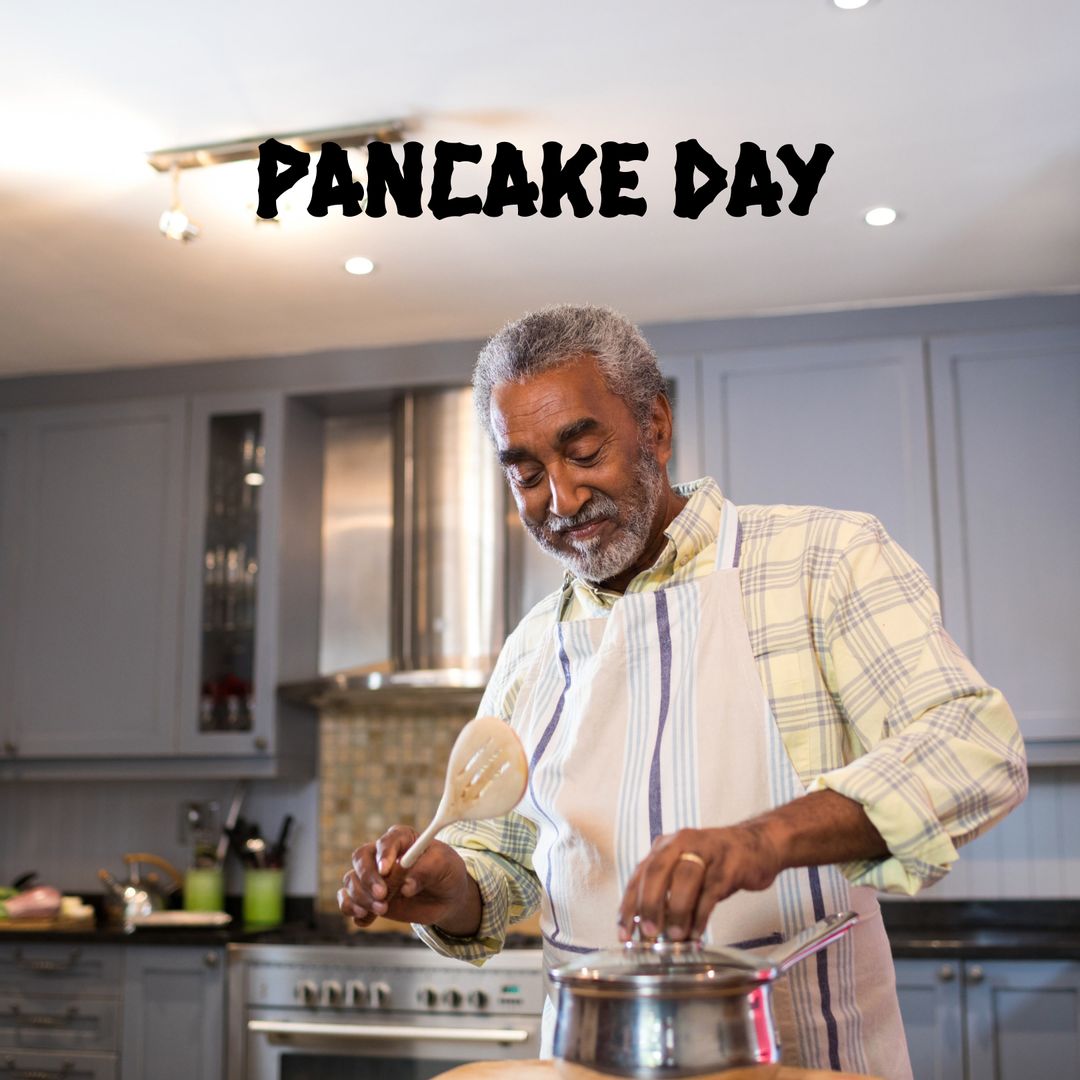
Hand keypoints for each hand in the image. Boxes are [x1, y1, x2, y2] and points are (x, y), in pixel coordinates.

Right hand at [338, 825, 480, 933]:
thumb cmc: (446, 872)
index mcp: (402, 838)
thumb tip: (406, 886)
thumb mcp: (445, 866)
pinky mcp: (367, 896)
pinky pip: (347, 899)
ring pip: (351, 880)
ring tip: (382, 909)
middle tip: (382, 895)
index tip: (386, 870)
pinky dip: (350, 909)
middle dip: (368, 878)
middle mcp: (381, 854)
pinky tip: (365, 919)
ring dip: (361, 897)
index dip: (384, 854)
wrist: (445, 896)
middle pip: (360, 858)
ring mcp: (372, 876)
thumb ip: (427, 871)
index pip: (386, 841)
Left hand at [617, 825, 781, 942]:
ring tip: (675, 936)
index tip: (624, 933)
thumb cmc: (715, 863)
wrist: (756, 845)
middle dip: (649, 904)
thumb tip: (650, 930)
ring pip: (685, 878)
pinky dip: (702, 914)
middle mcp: (682, 843)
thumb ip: (667, 894)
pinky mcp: (730, 864)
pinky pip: (712, 890)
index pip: (639, 875)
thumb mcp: (685, 871)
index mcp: (665, 846)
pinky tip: (697, 931)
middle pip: (657, 871)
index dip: (629, 905)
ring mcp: (707, 851)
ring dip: (678, 910)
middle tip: (649, 933)